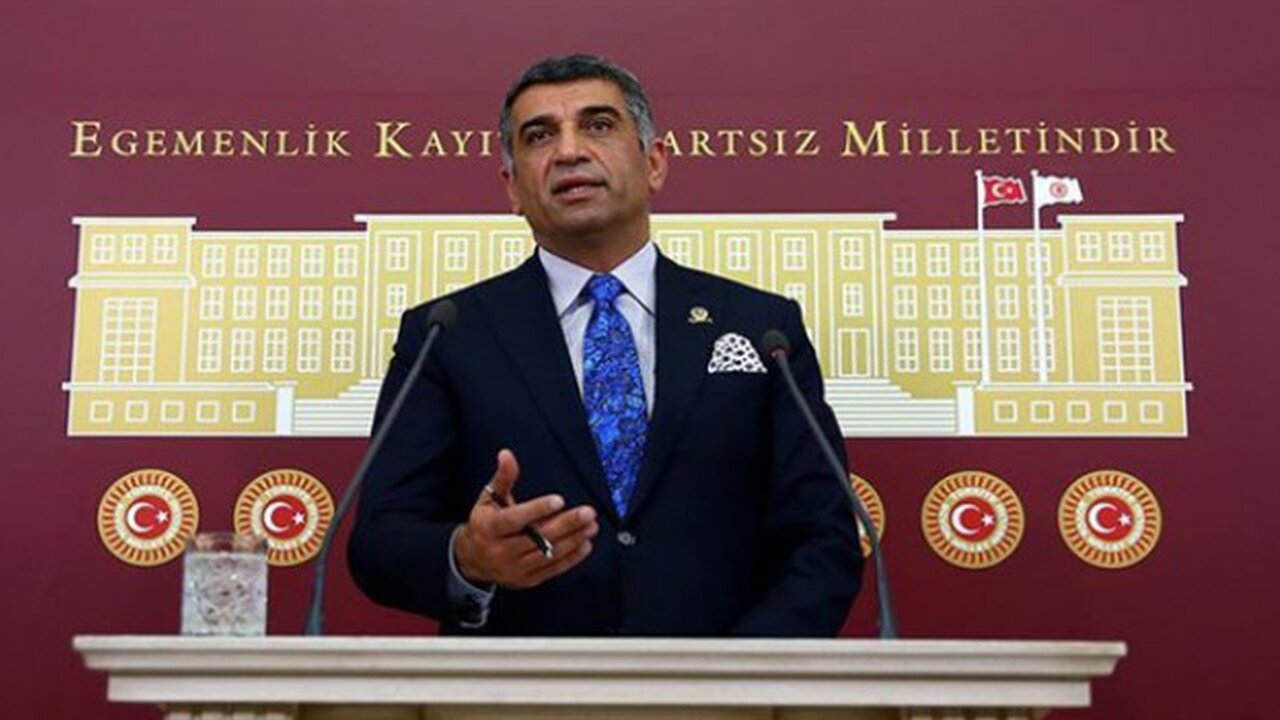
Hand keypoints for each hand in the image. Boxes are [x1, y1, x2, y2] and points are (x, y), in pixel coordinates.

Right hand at [455, 449, 598, 588]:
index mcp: (490, 528)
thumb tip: (507, 454)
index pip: (515, 519)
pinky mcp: (526, 579)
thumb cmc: (484, 524)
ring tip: (591, 526)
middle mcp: (501, 550)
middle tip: (587, 512)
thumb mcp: (488, 499)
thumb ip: (502, 478)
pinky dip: (571, 558)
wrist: (472, 560)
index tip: (559, 500)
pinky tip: (585, 544)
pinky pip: (552, 570)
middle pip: (538, 538)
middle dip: (566, 524)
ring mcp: (514, 568)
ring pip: (548, 554)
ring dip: (573, 540)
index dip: (537, 510)